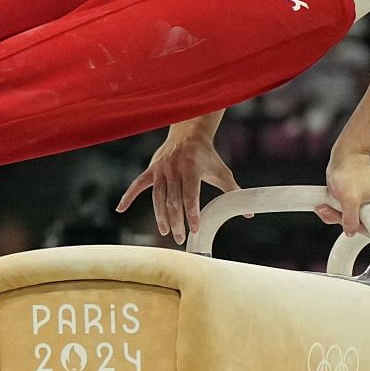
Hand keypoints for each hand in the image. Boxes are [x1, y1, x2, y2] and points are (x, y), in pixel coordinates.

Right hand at [115, 130, 240, 244]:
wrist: (190, 132)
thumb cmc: (208, 155)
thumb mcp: (221, 172)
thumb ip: (233, 192)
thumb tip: (249, 213)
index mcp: (191, 168)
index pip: (190, 195)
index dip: (191, 213)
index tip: (194, 229)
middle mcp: (174, 169)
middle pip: (172, 200)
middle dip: (176, 220)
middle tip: (179, 238)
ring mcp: (161, 169)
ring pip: (157, 197)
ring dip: (160, 216)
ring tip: (165, 231)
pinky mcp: (152, 169)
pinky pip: (138, 184)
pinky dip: (128, 196)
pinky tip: (120, 209)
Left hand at [317, 152, 369, 256]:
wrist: (343, 156)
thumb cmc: (350, 170)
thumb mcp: (349, 196)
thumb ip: (350, 218)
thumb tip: (350, 232)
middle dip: (353, 227)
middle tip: (341, 219)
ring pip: (359, 224)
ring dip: (341, 220)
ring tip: (328, 208)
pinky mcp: (361, 205)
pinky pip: (351, 218)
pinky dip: (338, 215)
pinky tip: (327, 208)